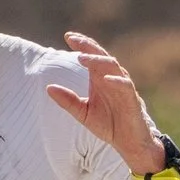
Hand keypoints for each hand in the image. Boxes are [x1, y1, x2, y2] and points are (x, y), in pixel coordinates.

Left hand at [49, 31, 166, 178]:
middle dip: (88, 46)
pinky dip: (116, 81)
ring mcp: (122, 86)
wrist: (128, 143)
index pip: (91, 56)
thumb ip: (67, 100)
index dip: (81, 44)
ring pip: (113, 66)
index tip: (67, 36)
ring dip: (98, 60)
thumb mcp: (83, 112)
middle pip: (101, 55)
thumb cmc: (108, 124)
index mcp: (99, 78)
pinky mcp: (132, 98)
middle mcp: (111, 78)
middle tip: (74, 40)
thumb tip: (48, 87)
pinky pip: (125, 85)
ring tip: (82, 57)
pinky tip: (105, 79)